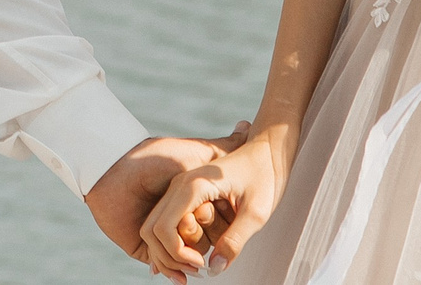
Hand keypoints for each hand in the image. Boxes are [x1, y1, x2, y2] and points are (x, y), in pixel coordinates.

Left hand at [84, 130, 248, 281]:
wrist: (116, 166)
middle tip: (198, 231)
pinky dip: (170, 268)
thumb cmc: (161, 155)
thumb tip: (247, 125)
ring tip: (190, 261)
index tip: (220, 212)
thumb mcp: (200, 149)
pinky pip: (161, 262)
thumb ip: (227, 141)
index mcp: (193, 197)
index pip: (216, 222)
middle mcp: (179, 214)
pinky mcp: (143, 243)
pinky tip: (180, 273)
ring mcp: (162, 230)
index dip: (219, 225)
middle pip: (201, 242)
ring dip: (186, 260)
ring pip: (183, 255)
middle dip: (201, 244)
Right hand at [140, 137, 286, 277]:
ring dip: (172, 250)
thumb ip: (234, 242)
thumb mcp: (256, 213)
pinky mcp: (184, 194)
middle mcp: (180, 185)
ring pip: (155, 227)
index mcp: (193, 185)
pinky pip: (167, 221)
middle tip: (199, 268)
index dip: (178, 254)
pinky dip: (175, 243)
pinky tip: (195, 255)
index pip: (164, 229)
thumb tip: (213, 270)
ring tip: (201, 263)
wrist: (268, 150)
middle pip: (152, 230)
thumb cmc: (265, 175)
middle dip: (171, 256)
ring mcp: (179, 188)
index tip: (203, 264)